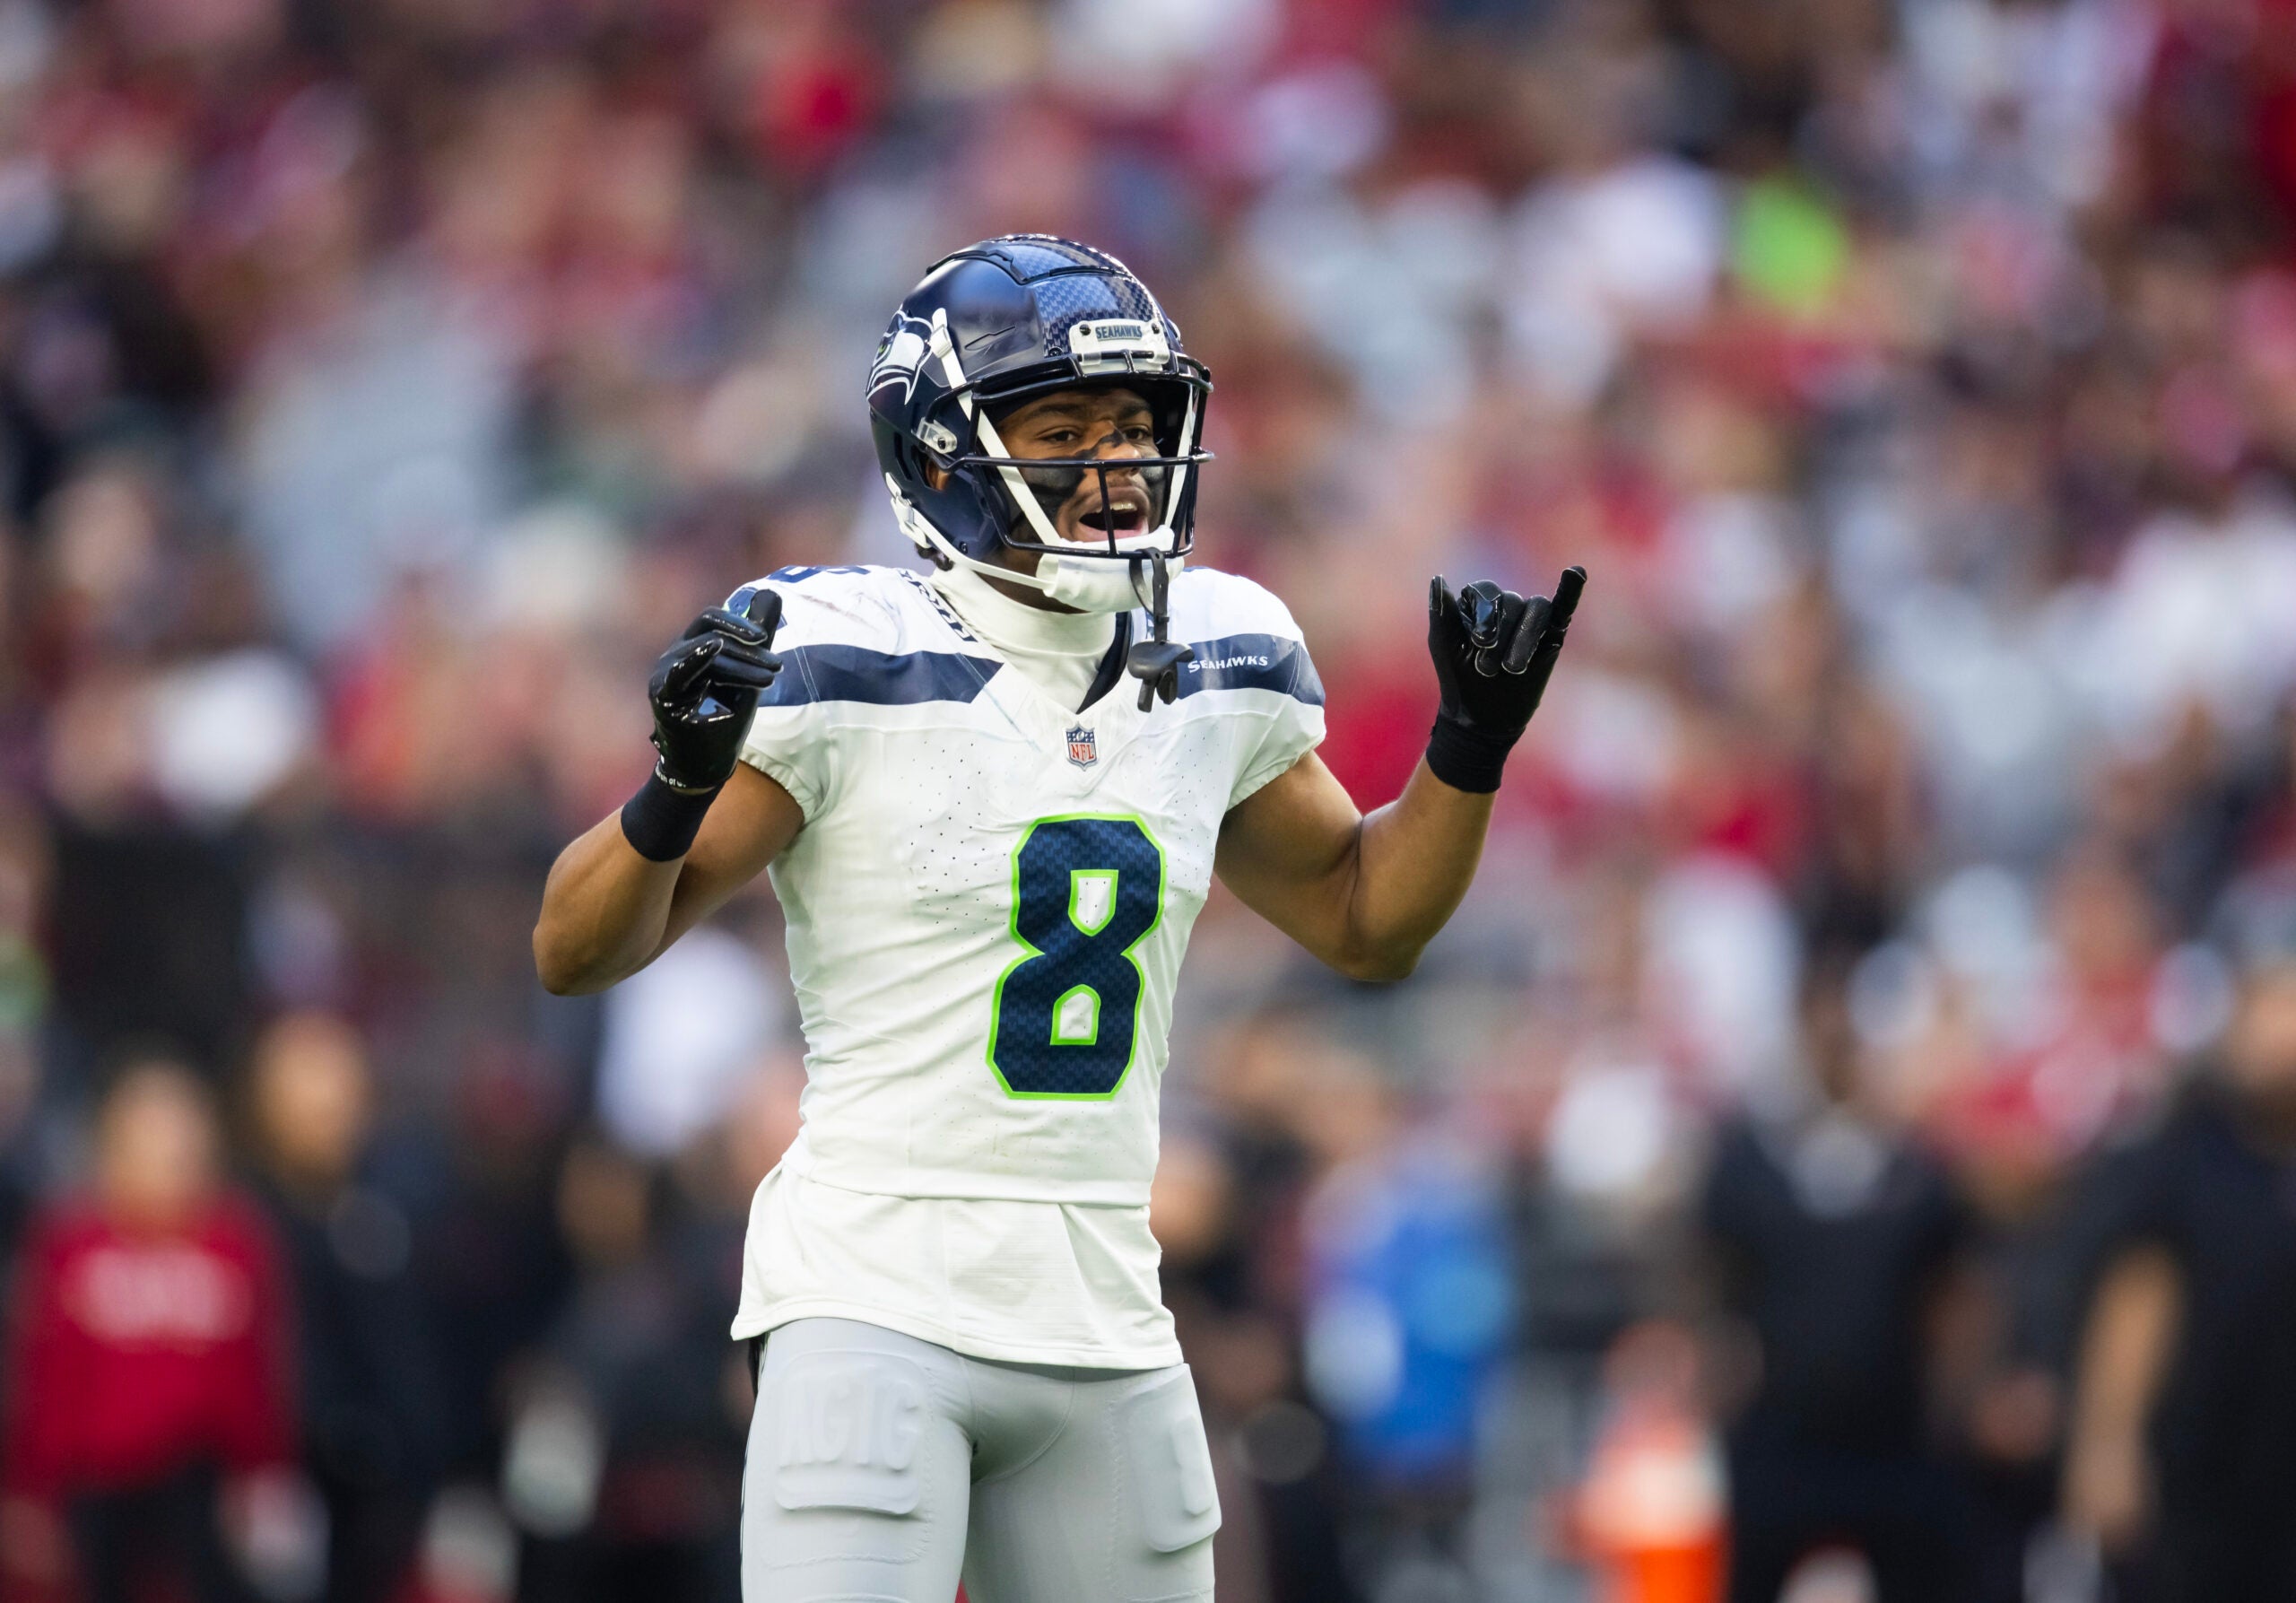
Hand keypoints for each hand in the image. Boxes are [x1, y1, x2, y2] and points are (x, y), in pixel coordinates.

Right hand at [647, 587, 782, 791]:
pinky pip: (677, 671)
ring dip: (742, 665)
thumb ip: (757, 637)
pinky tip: (712, 648)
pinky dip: (695, 658)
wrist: (706, 763)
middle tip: (776, 665)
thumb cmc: (724, 717)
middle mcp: (676, 654)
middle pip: (709, 629)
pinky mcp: (661, 694)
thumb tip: (771, 592)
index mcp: (693, 646)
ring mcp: (665, 673)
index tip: (765, 639)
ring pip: (704, 651)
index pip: (713, 619)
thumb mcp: (749, 673)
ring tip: (769, 679)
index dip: (740, 622)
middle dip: (747, 644)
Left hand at [1424, 565, 1584, 792]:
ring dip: (1524, 638)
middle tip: (1487, 669)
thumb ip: (1441, 612)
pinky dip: (1570, 591)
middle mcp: (1505, 606)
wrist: (1481, 717)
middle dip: (1501, 635)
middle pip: (1512, 601)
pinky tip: (1575, 572)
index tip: (1477, 644)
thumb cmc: (1458, 678)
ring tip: (1511, 669)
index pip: (1485, 591)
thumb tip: (1437, 578)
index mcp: (1477, 603)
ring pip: (1537, 608)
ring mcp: (1530, 620)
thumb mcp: (1444, 645)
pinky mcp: (1551, 636)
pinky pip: (1564, 607)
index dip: (1484, 614)